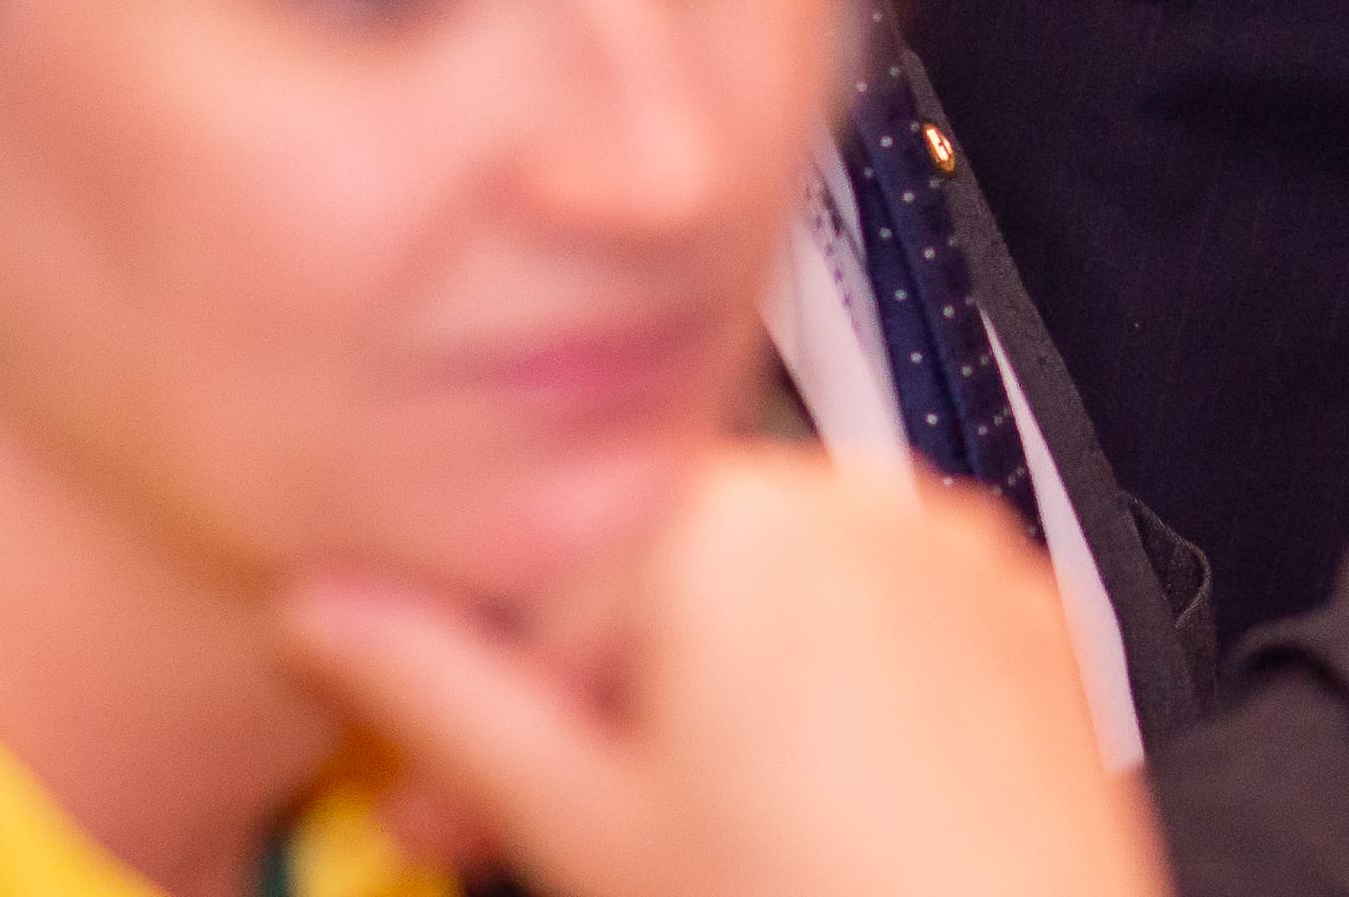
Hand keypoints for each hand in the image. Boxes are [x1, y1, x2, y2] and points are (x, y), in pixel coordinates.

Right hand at [277, 447, 1163, 896]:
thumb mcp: (582, 825)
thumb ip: (439, 701)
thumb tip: (325, 614)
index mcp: (725, 516)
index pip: (541, 594)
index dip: (485, 727)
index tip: (450, 809)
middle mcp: (852, 501)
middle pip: (659, 597)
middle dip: (596, 721)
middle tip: (564, 845)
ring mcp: (950, 555)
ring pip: (769, 619)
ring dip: (706, 718)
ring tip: (702, 848)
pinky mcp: (1024, 620)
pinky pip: (881, 641)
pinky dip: (830, 716)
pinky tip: (815, 825)